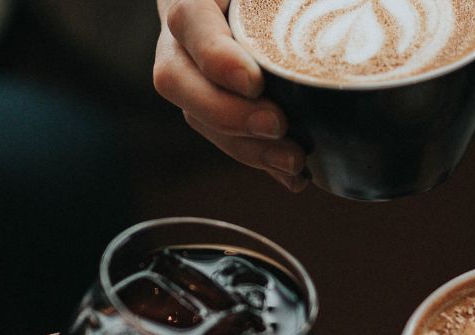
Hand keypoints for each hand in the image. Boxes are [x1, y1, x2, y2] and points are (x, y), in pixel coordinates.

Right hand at [153, 0, 307, 191]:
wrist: (246, 12)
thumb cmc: (270, 1)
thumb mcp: (272, 1)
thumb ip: (292, 6)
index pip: (189, 20)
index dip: (216, 57)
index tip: (255, 83)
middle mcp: (181, 41)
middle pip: (178, 82)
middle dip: (229, 114)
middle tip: (277, 125)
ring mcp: (191, 79)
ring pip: (200, 120)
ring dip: (249, 148)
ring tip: (294, 161)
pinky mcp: (211, 111)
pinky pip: (225, 141)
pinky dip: (263, 162)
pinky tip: (296, 177)